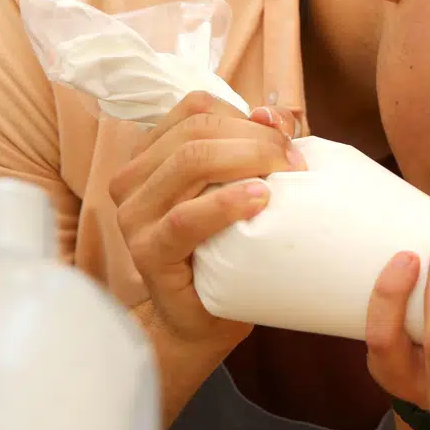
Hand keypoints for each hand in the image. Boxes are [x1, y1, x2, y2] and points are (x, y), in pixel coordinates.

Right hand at [109, 91, 305, 347]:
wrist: (203, 322)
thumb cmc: (228, 252)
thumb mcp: (243, 191)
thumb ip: (254, 150)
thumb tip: (273, 113)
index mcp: (152, 155)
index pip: (196, 108)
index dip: (246, 115)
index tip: (287, 139)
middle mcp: (133, 179)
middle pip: (197, 130)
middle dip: (257, 138)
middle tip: (297, 162)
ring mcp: (134, 216)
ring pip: (189, 162)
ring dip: (248, 161)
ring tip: (288, 177)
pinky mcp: (146, 252)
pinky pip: (184, 217)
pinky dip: (226, 203)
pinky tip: (260, 201)